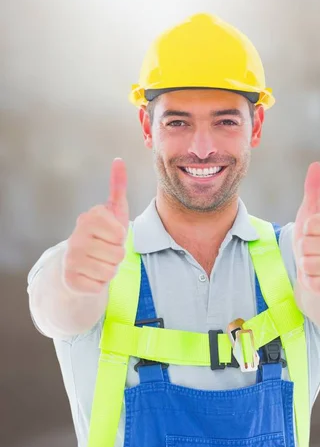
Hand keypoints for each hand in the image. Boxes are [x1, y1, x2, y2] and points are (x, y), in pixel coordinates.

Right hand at [63, 158, 128, 293]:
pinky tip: (91, 275)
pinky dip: (100, 283)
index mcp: (89, 218)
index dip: (120, 238)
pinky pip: (100, 286)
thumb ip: (117, 187)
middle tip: (105, 252)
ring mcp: (71, 258)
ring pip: (110, 271)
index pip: (120, 234)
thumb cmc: (102, 236)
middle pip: (118, 254)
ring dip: (110, 270)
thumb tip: (119, 160)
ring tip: (99, 262)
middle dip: (116, 256)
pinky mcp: (71, 279)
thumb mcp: (113, 212)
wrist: (79, 264)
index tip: (111, 235)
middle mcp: (76, 236)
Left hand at [293, 162, 319, 296]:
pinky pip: (312, 283)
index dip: (305, 230)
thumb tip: (315, 165)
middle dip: (303, 250)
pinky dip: (309, 282)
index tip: (312, 233)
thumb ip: (313, 190)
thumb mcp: (311, 214)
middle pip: (306, 246)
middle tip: (312, 251)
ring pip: (307, 265)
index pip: (310, 224)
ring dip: (305, 266)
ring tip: (314, 264)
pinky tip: (318, 278)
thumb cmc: (316, 239)